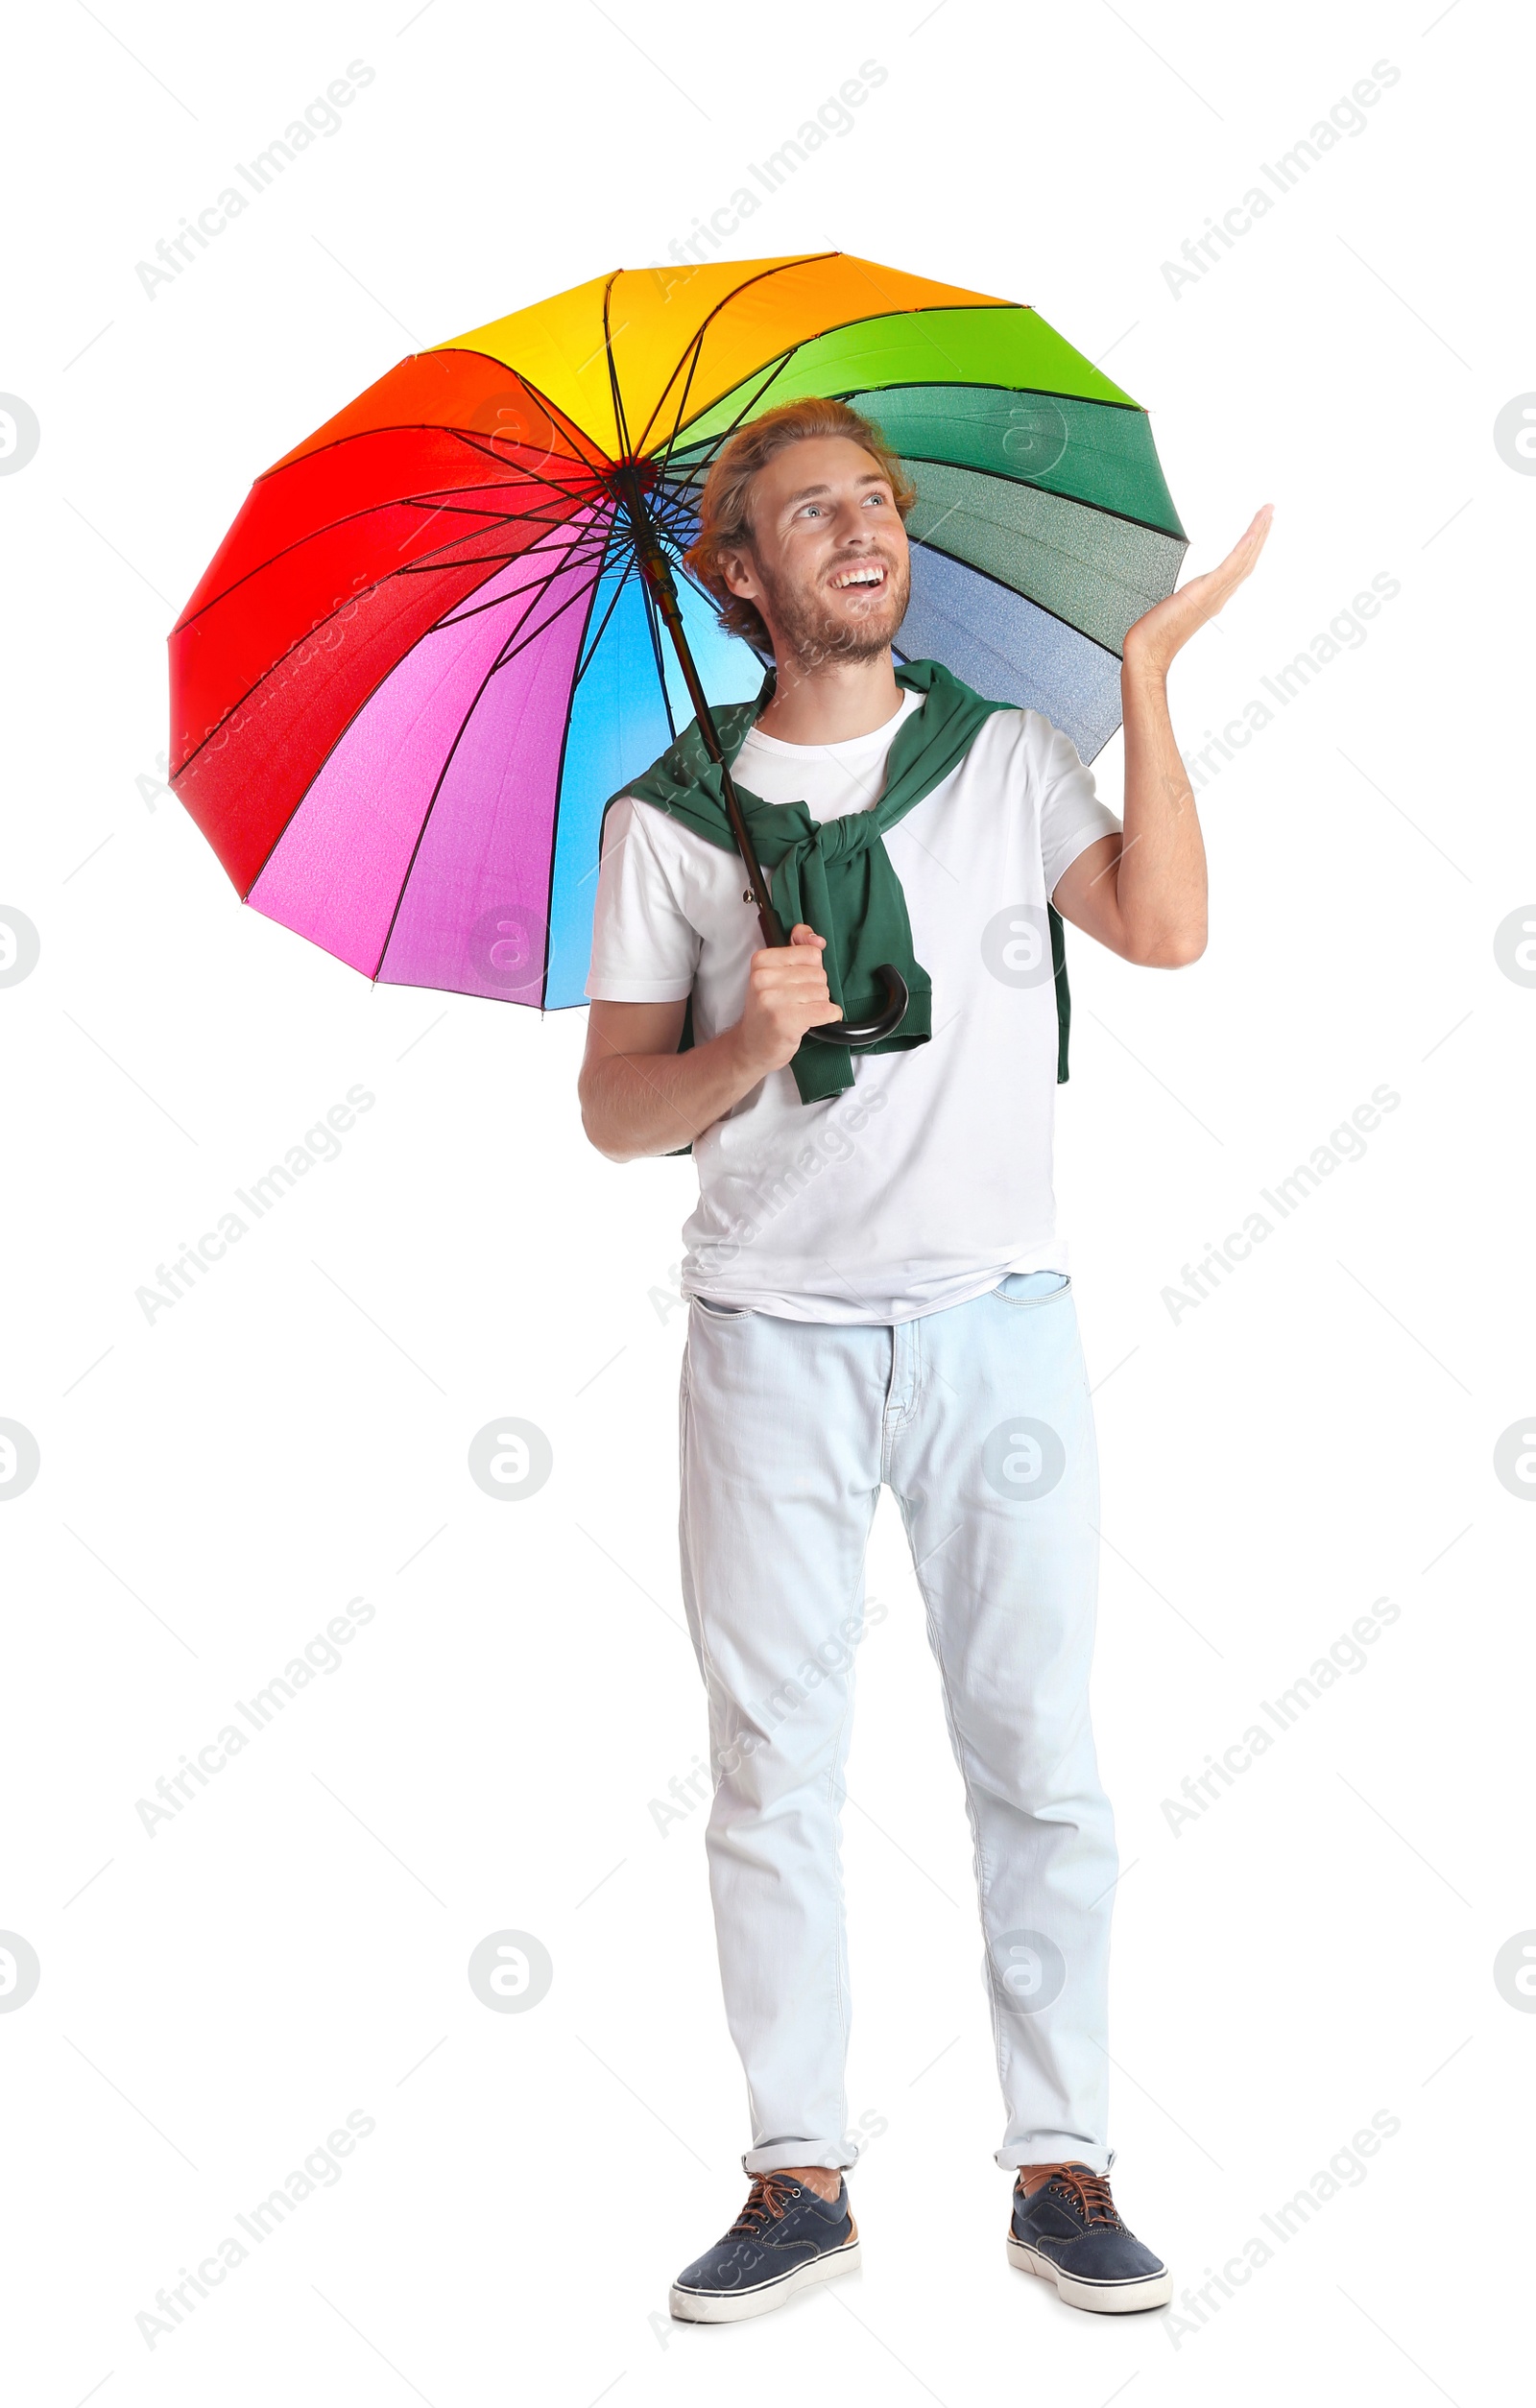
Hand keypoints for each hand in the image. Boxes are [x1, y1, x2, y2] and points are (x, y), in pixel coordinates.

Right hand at [733, 923, 839, 1074]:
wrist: (752, 1046)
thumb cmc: (768, 1010)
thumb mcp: (777, 974)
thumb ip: (797, 949)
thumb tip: (816, 938)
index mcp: (761, 960)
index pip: (811, 953)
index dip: (810, 970)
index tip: (795, 983)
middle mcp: (764, 978)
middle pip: (819, 973)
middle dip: (815, 989)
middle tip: (795, 1002)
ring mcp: (773, 999)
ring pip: (823, 992)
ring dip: (818, 1005)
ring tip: (799, 1012)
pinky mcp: (785, 1020)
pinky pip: (825, 1010)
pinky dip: (829, 1016)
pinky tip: (814, 1021)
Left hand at [1122, 505, 1273, 680]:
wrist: (1149, 648)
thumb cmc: (1157, 632)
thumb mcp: (1176, 607)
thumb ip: (1185, 599)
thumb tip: (1184, 594)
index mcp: (1214, 596)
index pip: (1239, 566)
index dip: (1252, 546)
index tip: (1260, 528)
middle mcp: (1219, 594)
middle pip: (1248, 559)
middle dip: (1261, 534)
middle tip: (1271, 512)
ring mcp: (1215, 593)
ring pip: (1244, 558)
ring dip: (1258, 533)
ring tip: (1268, 513)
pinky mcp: (1205, 591)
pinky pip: (1230, 566)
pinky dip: (1244, 548)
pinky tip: (1253, 532)